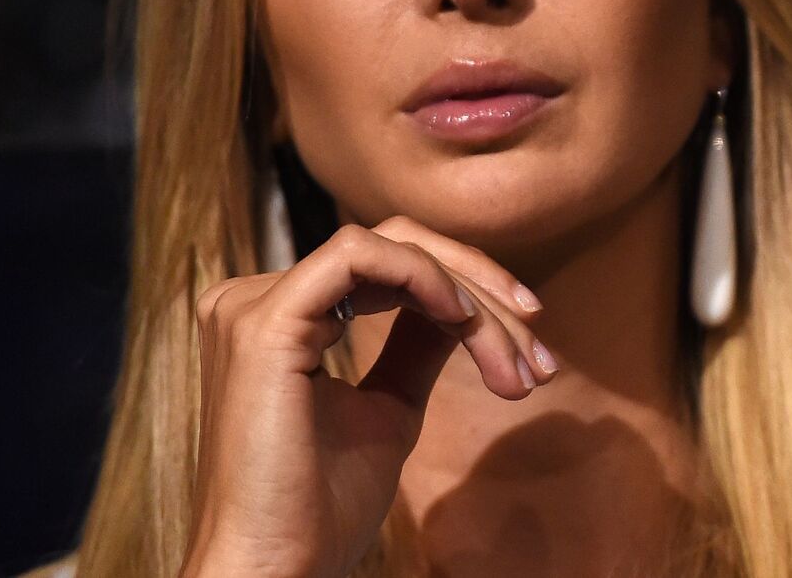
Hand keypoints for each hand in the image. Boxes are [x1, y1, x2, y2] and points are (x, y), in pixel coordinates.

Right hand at [178, 215, 555, 577]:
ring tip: (512, 363)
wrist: (276, 575)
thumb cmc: (322, 509)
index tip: (528, 343)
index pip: (386, 264)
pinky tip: (464, 319)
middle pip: (394, 246)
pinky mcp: (265, 320)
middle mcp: (256, 296)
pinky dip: (423, 276)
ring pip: (390, 248)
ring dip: (468, 295)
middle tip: (537, 356)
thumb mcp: (389, 408)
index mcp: (281, 314)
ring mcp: (254, 302)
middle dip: (479, 287)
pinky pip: (358, 256)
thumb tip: (464, 301)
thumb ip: (416, 344)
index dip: (466, 286)